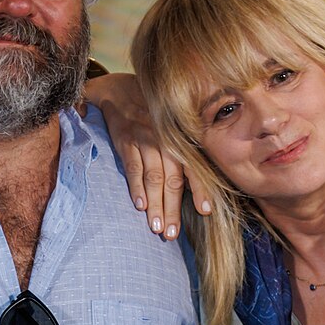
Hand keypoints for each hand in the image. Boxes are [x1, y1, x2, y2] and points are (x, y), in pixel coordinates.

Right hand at [81, 71, 210, 237]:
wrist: (119, 90)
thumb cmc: (153, 112)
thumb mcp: (174, 123)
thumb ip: (186, 148)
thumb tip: (199, 182)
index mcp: (181, 138)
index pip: (194, 167)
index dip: (200, 189)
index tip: (205, 212)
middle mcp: (166, 139)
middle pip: (172, 180)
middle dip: (172, 209)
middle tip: (172, 234)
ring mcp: (145, 140)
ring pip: (153, 178)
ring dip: (155, 205)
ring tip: (156, 228)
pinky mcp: (125, 141)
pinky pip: (132, 167)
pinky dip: (136, 187)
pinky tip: (140, 205)